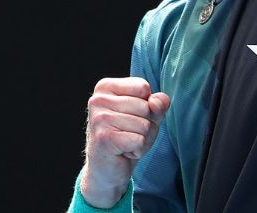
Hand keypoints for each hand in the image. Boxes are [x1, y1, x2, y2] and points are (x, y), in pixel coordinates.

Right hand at [80, 77, 170, 207]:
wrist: (107, 171)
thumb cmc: (127, 136)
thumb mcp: (148, 114)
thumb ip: (158, 102)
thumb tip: (157, 102)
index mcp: (105, 87)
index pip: (144, 87)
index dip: (147, 105)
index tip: (131, 117)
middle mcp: (98, 100)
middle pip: (146, 107)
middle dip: (146, 125)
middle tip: (128, 134)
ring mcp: (99, 119)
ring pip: (145, 125)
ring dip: (143, 139)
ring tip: (126, 143)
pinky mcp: (104, 138)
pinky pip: (140, 140)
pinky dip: (138, 150)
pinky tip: (123, 152)